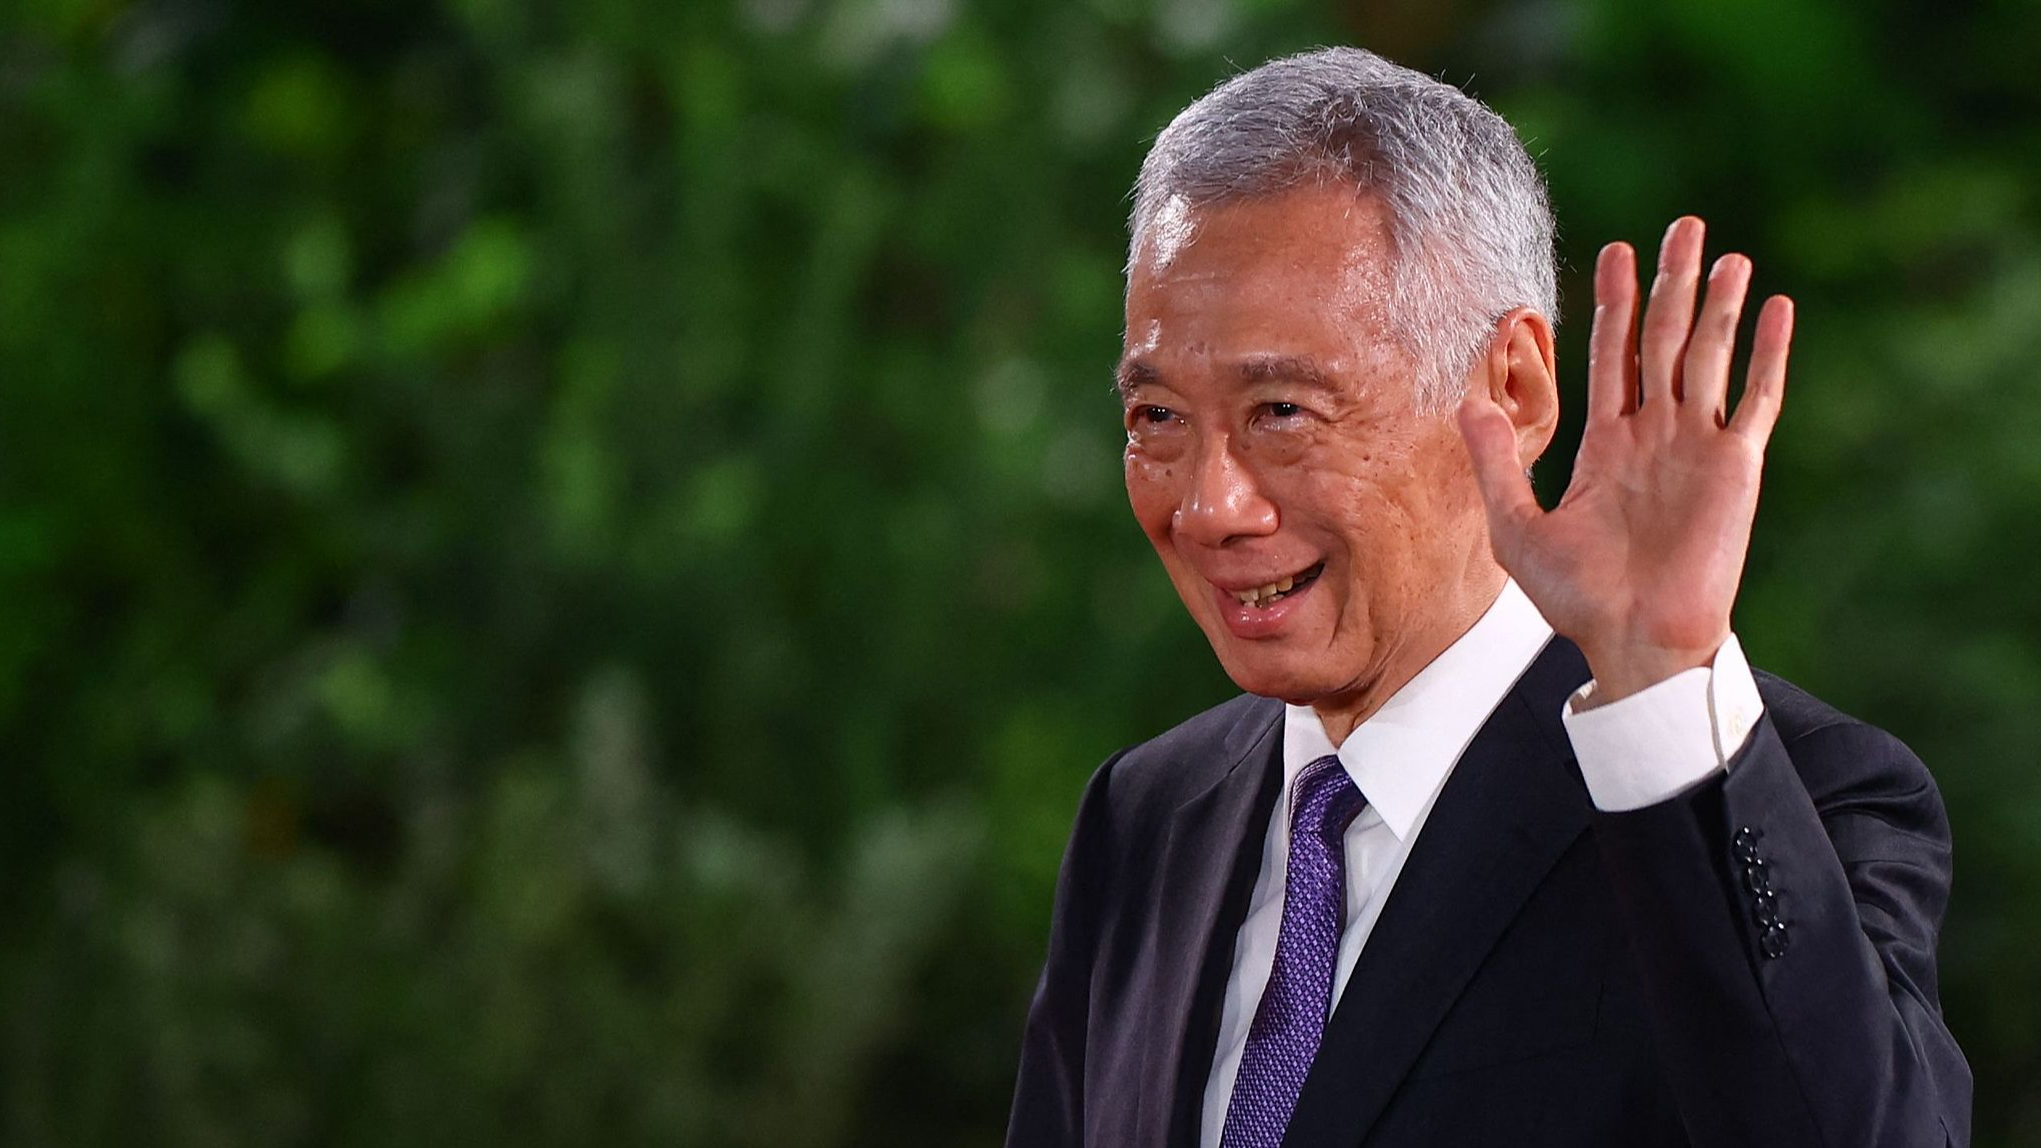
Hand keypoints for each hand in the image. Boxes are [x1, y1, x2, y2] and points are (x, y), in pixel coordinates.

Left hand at [1456, 216, 1793, 704]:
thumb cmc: (1576, 598)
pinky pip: (1757, 398)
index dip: (1614, 304)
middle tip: (1681, 225)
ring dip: (1718, 304)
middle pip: (1665, 340)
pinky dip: (1768, 352)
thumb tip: (1466, 400)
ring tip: (1725, 253)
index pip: (1613, 356)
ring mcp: (1698, 447)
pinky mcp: (1735, 466)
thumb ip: (1495, 461)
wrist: (1632, 640)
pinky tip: (1776, 309)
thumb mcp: (1514, 526)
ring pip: (1711, 356)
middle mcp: (1656, 436)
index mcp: (1608, 445)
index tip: (1615, 251)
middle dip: (1671, 283)